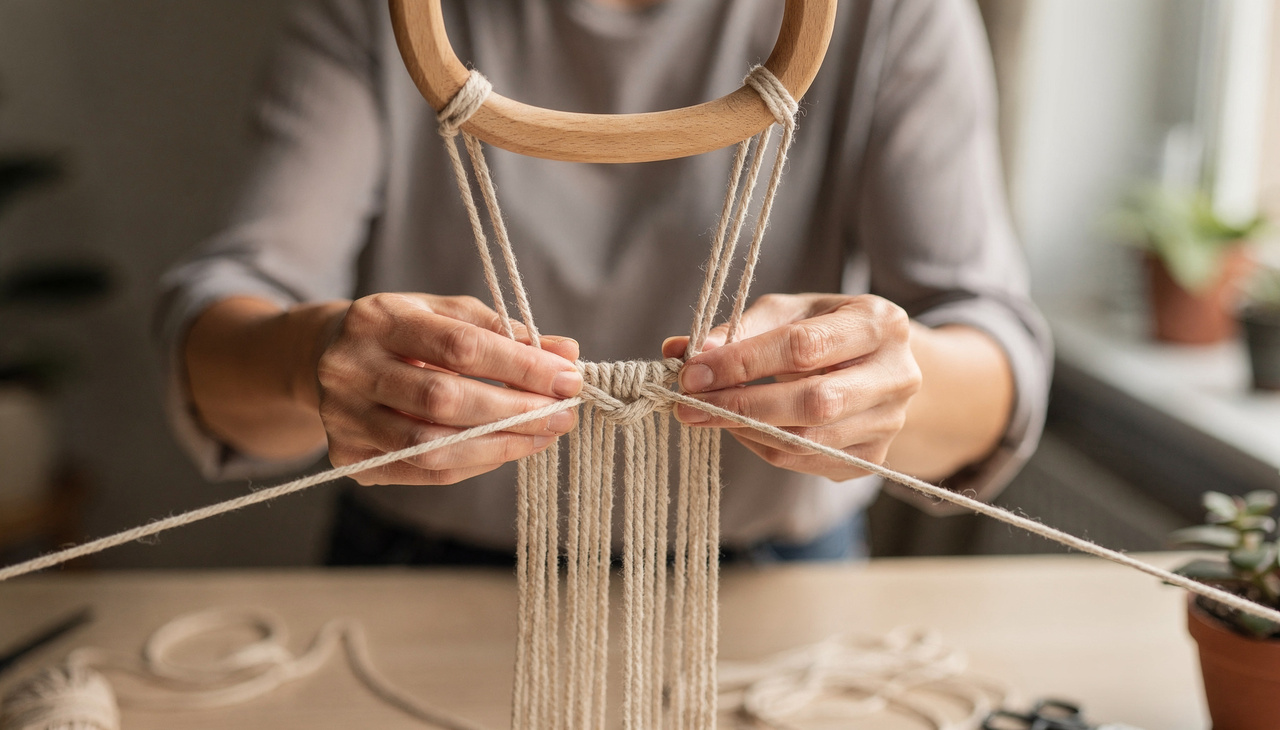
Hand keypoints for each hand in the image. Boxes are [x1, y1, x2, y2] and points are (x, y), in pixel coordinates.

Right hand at [317, 293, 581, 484]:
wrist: (322, 359)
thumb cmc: (403, 334)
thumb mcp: (447, 315)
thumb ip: (506, 332)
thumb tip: (569, 355)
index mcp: (378, 319)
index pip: (459, 346)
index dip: (519, 366)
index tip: (568, 378)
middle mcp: (351, 368)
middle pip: (443, 399)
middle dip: (514, 411)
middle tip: (563, 415)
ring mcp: (344, 418)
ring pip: (431, 446)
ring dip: (499, 445)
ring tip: (542, 436)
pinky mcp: (349, 457)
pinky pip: (423, 471)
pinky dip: (472, 463)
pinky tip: (505, 450)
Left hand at [662, 293, 921, 480]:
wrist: (882, 367)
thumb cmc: (827, 330)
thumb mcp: (791, 311)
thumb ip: (740, 328)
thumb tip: (683, 351)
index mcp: (879, 322)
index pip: (803, 346)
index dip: (742, 362)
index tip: (692, 372)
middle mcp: (896, 375)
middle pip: (813, 401)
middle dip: (740, 405)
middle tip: (687, 405)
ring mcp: (889, 423)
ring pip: (807, 440)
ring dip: (746, 430)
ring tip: (707, 414)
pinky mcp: (874, 458)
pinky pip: (807, 461)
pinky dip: (765, 446)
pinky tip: (742, 427)